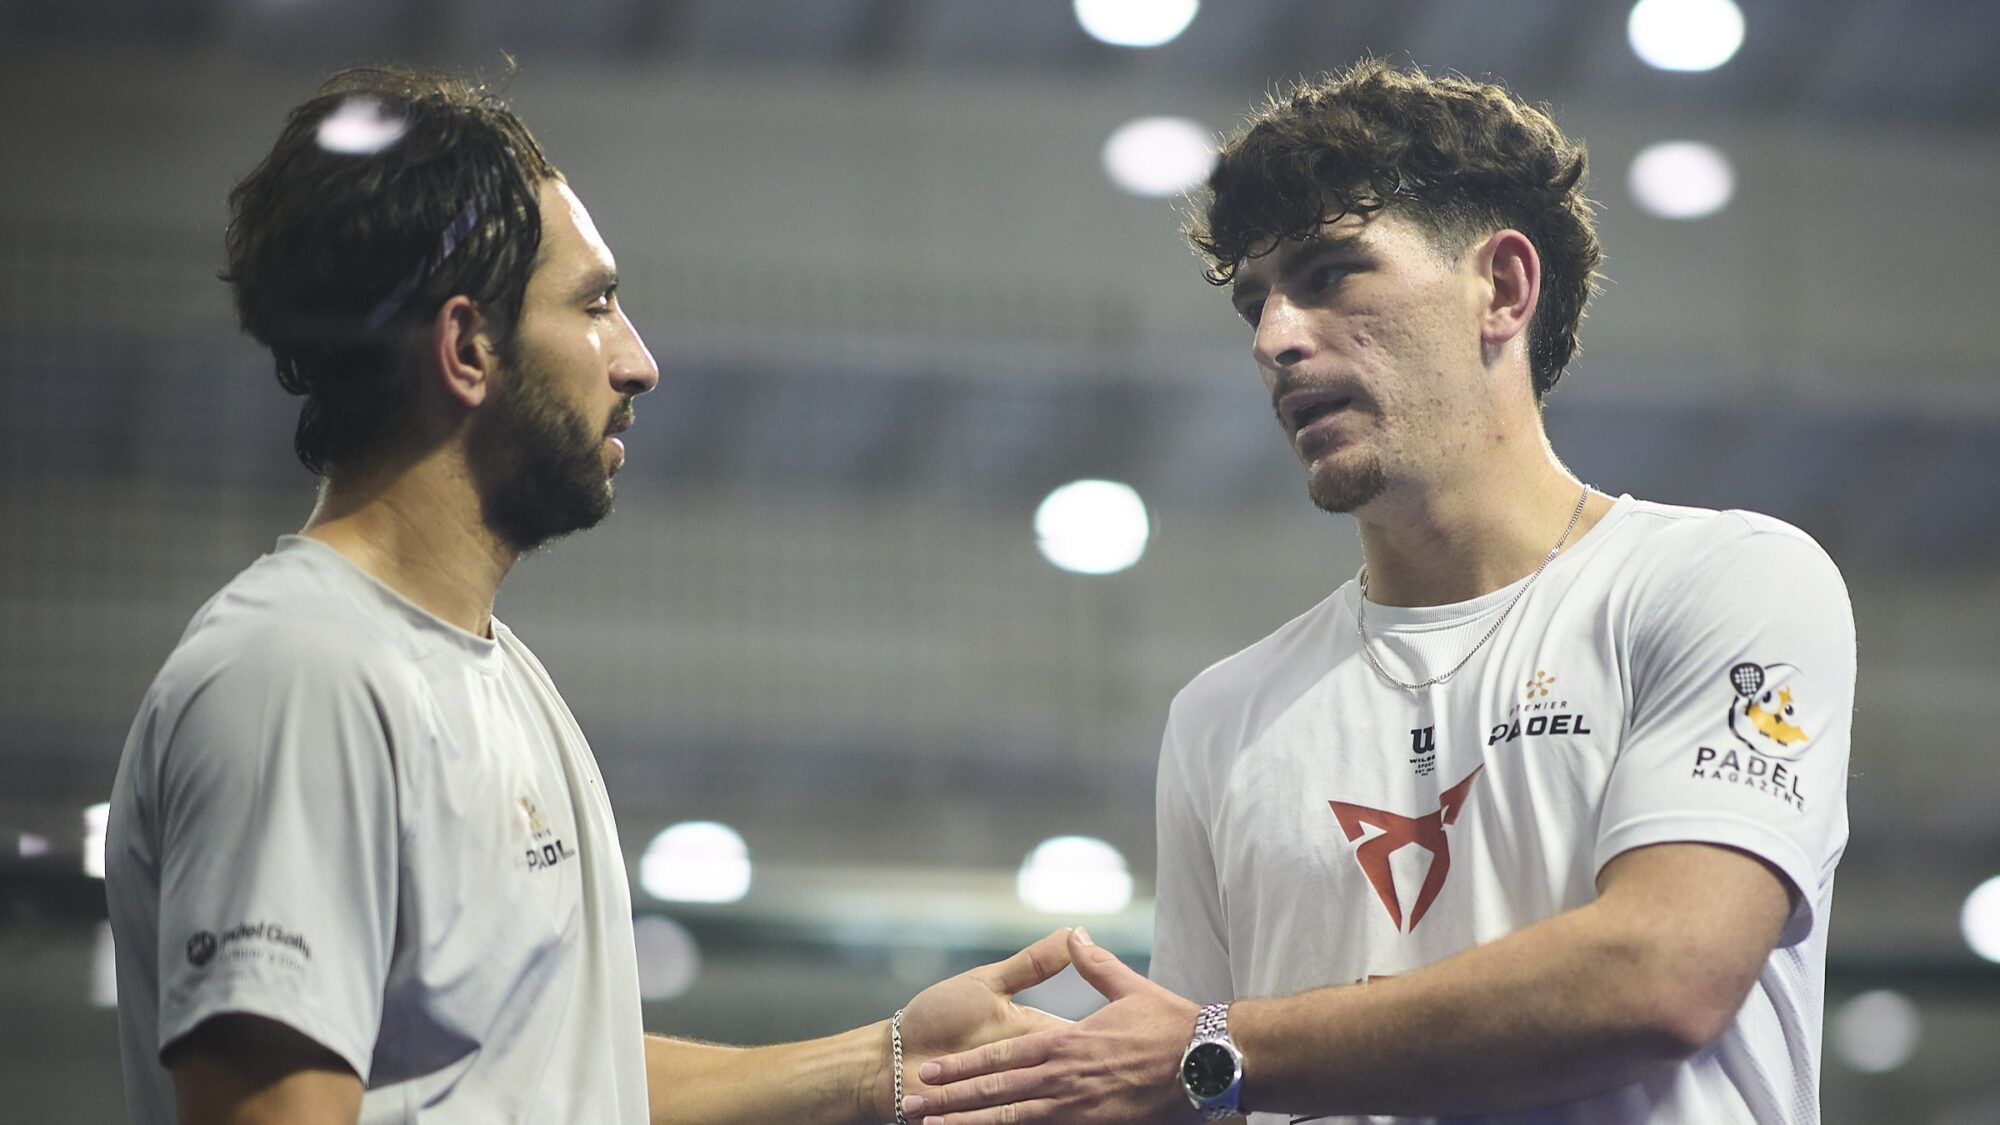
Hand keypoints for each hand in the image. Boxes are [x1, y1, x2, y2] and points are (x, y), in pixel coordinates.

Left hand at [905, 928, 1203, 1123]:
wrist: (1211, 1061)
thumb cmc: (1173, 1026)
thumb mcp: (1130, 988)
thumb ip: (1095, 966)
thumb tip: (1075, 936)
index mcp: (1066, 1043)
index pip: (1001, 1058)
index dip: (963, 1067)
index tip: (931, 1073)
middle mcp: (1064, 1078)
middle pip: (996, 1092)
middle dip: (952, 1101)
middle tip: (913, 1108)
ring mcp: (1079, 1108)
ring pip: (1014, 1120)